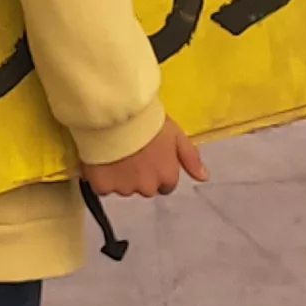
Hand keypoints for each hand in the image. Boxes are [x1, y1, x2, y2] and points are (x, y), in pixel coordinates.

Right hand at [84, 116, 207, 197]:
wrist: (117, 116)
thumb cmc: (149, 122)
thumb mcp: (176, 135)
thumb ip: (190, 158)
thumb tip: (204, 177)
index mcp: (167, 177)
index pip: (165, 185)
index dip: (157, 170)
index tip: (148, 157)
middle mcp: (147, 188)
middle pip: (144, 187)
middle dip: (139, 175)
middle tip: (131, 153)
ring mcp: (124, 189)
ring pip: (123, 188)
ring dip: (120, 176)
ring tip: (115, 152)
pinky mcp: (102, 187)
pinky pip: (102, 187)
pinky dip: (102, 177)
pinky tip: (101, 159)